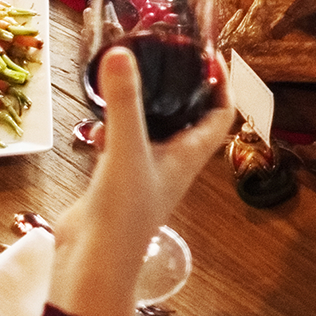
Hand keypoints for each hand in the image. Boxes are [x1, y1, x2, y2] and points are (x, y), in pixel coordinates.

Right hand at [48, 46, 232, 315]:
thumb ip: (125, 102)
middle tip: (167, 57)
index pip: (219, 116)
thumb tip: (120, 53)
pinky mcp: (116, 181)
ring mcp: (143, 173)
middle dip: (181, 89)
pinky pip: (121, 144)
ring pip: (152, 130)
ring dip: (145, 106)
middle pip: (188, 119)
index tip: (212, 56)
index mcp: (188, 157)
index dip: (221, 86)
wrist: (94, 262)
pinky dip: (112, 128)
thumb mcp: (126, 149)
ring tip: (131, 79)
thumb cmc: (123, 213)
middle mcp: (171, 164)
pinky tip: (95, 123)